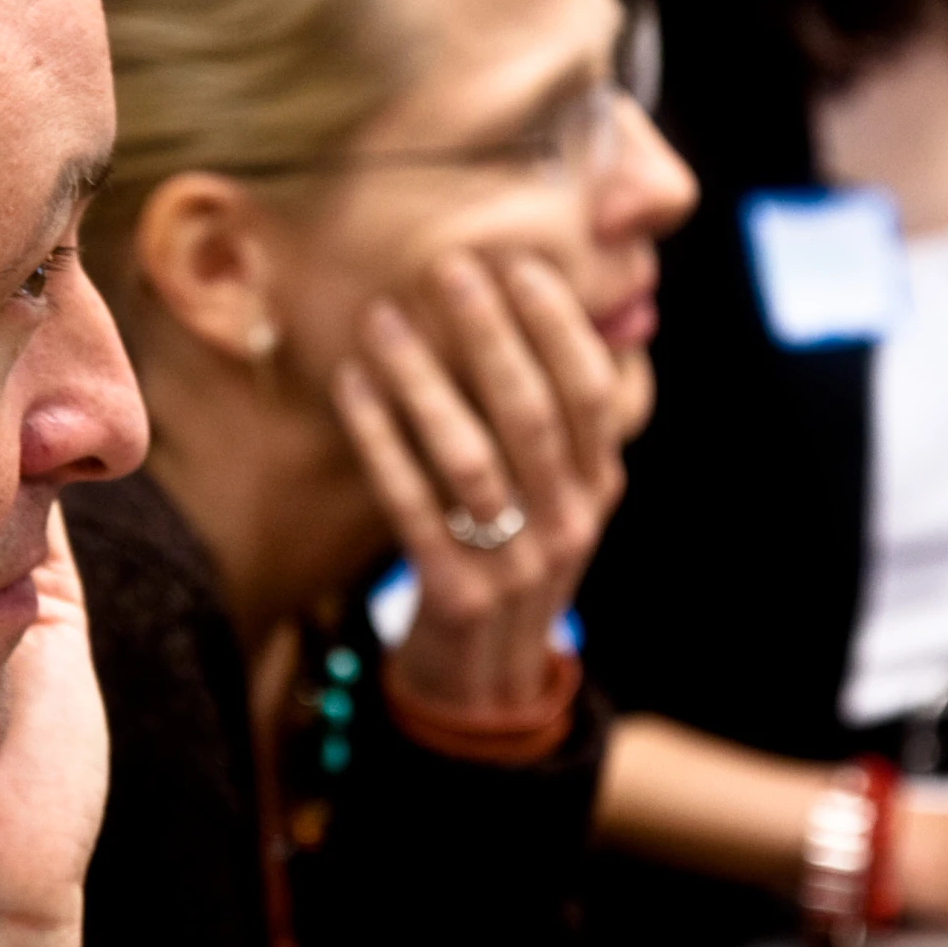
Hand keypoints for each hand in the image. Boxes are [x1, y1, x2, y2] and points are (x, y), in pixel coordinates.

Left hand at [330, 250, 621, 714]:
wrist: (486, 684)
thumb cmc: (513, 562)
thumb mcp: (557, 500)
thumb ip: (556, 425)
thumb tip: (548, 314)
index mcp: (598, 488)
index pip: (590, 390)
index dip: (558, 324)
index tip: (517, 262)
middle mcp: (567, 523)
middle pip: (530, 411)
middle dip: (489, 331)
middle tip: (447, 266)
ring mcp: (515, 564)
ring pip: (468, 455)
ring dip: (422, 380)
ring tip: (384, 318)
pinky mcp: (455, 594)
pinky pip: (410, 504)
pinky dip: (378, 439)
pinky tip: (349, 385)